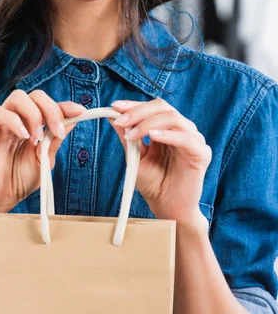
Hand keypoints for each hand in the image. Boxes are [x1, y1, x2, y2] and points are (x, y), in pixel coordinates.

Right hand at [0, 89, 85, 215]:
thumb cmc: (19, 181)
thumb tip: (73, 120)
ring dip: (33, 113)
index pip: (48, 105)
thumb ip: (54, 140)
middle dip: (51, 109)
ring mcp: (1, 123)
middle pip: (35, 95)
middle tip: (57, 131)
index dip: (65, 105)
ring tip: (37, 137)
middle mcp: (17, 119)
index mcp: (32, 124)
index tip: (80, 112)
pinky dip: (13, 120)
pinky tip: (23, 136)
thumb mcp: (44, 160)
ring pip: (17, 97)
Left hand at [108, 98, 211, 224]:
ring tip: (132, 134)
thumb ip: (127, 135)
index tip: (114, 106)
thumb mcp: (134, 156)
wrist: (167, 208)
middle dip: (138, 112)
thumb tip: (111, 115)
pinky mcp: (201, 153)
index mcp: (167, 128)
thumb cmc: (153, 183)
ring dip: (148, 123)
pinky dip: (168, 135)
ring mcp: (193, 139)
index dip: (134, 105)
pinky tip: (153, 137)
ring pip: (173, 118)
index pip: (152, 107)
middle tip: (121, 121)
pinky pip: (186, 138)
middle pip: (162, 107)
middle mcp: (181, 129)